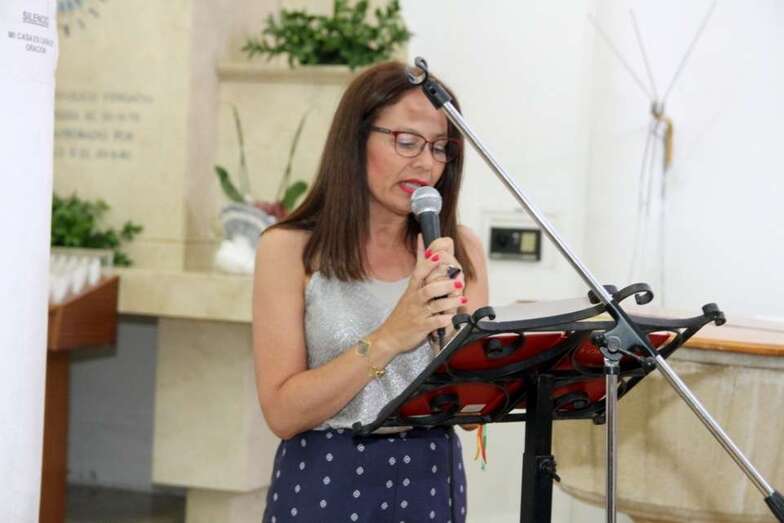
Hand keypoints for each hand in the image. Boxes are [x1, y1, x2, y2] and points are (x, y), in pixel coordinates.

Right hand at [374, 235, 465, 353]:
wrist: (390, 336)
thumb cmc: (404, 311)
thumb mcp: (409, 288)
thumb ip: (419, 265)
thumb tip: (421, 239)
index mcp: (413, 289)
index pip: (419, 272)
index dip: (429, 264)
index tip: (440, 255)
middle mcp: (415, 300)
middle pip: (428, 289)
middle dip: (444, 284)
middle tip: (459, 280)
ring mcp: (418, 314)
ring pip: (434, 306)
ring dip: (450, 301)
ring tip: (462, 298)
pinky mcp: (422, 327)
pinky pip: (434, 323)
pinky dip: (444, 320)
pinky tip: (453, 318)